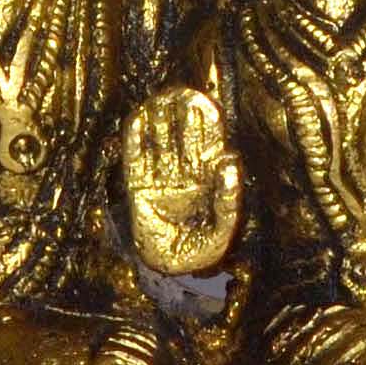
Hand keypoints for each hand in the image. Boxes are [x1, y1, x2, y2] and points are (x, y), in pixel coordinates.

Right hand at [123, 89, 241, 276]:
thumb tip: (230, 160)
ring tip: (159, 97)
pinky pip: (135, 161)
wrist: (169, 273)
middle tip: (181, 90)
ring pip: (159, 145)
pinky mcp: (138, 191)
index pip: (205, 147)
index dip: (205, 125)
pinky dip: (135, 141)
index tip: (204, 103)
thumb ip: (228, 198)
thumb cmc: (199, 255)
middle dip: (181, 117)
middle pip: (181, 140)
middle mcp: (182, 178)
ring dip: (159, 122)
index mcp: (206, 184)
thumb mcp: (222, 230)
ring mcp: (159, 183)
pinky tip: (136, 120)